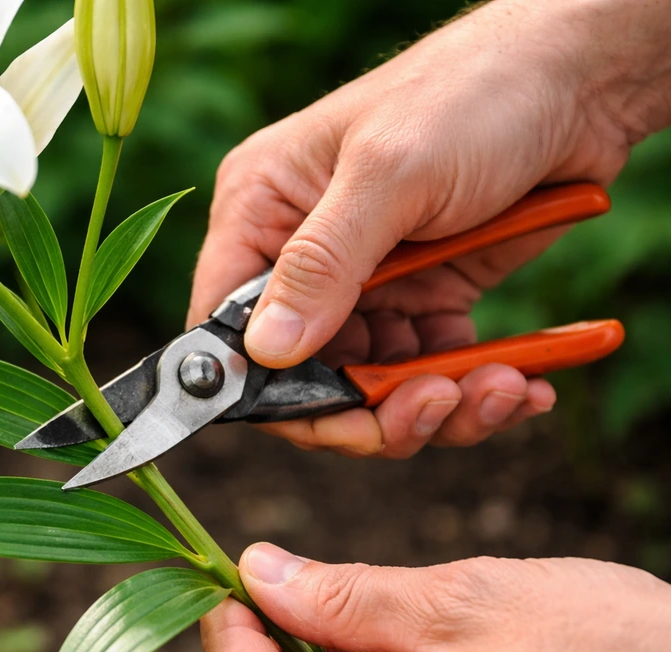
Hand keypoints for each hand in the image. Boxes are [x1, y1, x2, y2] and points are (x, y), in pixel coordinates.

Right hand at [188, 0, 670, 457]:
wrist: (579, 79)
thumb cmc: (472, 94)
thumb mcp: (391, 172)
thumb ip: (322, 263)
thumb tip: (267, 352)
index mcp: (262, 210)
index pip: (227, 323)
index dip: (267, 386)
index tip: (336, 417)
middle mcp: (302, 253)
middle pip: (305, 373)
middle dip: (372, 408)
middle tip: (437, 404)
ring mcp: (366, 280)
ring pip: (372, 385)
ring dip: (435, 405)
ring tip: (502, 387)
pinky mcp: (425, 296)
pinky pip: (429, 368)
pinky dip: (471, 390)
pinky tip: (520, 383)